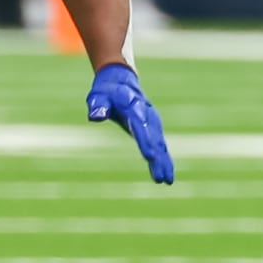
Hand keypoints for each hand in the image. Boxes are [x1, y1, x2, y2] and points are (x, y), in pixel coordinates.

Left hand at [86, 62, 173, 184]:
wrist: (122, 81)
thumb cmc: (107, 91)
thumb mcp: (98, 96)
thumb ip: (98, 105)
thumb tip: (95, 116)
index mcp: (133, 108)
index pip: (140, 127)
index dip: (146, 142)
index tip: (150, 157)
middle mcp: (147, 116)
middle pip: (154, 139)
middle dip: (158, 159)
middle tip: (161, 178)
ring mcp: (152, 122)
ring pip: (160, 144)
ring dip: (164, 162)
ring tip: (167, 181)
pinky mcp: (153, 129)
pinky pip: (161, 146)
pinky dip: (164, 159)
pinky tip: (167, 176)